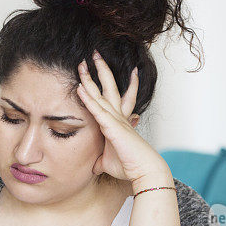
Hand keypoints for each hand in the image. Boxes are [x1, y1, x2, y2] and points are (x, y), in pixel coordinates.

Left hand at [76, 50, 171, 184]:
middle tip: (94, 54)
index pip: (109, 98)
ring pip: (101, 94)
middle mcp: (118, 116)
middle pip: (108, 88)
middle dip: (100, 70)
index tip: (99, 70)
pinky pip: (97, 110)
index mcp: (118, 122)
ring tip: (84, 62)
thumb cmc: (129, 166)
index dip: (103, 83)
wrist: (144, 171)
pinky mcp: (113, 128)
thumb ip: (100, 160)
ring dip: (91, 78)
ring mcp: (116, 120)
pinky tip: (80, 87)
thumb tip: (94, 166)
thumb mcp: (108, 162)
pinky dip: (88, 99)